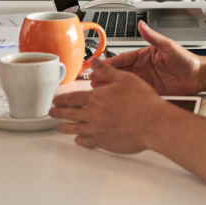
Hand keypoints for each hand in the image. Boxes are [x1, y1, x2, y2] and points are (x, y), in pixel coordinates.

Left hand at [50, 60, 176, 153]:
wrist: (153, 123)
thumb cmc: (143, 101)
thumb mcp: (125, 78)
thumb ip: (107, 71)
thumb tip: (95, 62)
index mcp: (96, 98)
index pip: (72, 98)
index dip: (61, 99)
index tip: (55, 100)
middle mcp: (93, 115)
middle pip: (69, 114)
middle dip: (58, 113)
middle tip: (51, 113)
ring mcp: (97, 130)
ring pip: (75, 129)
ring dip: (65, 128)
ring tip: (59, 128)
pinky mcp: (105, 142)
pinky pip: (87, 142)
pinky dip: (80, 141)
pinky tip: (78, 140)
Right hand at [103, 20, 204, 95]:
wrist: (199, 76)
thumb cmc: (187, 59)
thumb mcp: (168, 47)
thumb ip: (154, 37)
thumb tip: (142, 24)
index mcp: (143, 56)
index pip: (122, 59)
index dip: (109, 63)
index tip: (97, 66)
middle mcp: (143, 68)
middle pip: (120, 73)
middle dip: (105, 76)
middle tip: (91, 81)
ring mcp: (146, 80)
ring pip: (124, 84)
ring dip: (112, 87)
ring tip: (98, 91)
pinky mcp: (151, 91)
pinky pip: (135, 94)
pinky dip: (125, 97)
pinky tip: (116, 100)